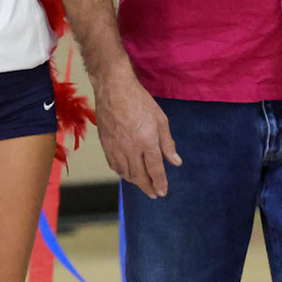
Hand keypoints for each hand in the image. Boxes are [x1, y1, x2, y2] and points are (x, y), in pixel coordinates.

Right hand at [91, 64, 180, 196]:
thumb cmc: (140, 100)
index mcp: (147, 141)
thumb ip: (167, 143)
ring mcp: (116, 147)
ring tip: (142, 184)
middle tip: (154, 193)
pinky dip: (121, 172)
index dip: (160, 183)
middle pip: (139, 176)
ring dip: (135, 182)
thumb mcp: (160, 119)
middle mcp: (131, 148)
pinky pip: (113, 164)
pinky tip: (126, 172)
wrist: (113, 88)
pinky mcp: (105, 144)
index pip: (155, 170)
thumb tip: (176, 162)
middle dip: (148, 187)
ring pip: (125, 173)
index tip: (163, 192)